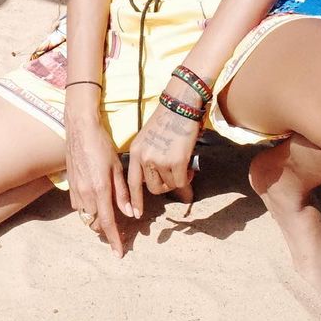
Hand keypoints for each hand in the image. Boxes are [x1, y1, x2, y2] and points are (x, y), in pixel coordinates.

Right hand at [65, 111, 132, 257]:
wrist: (80, 128)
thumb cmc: (102, 145)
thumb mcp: (117, 167)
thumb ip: (122, 193)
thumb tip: (130, 213)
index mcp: (100, 189)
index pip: (108, 222)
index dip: (114, 240)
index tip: (120, 254)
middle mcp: (85, 192)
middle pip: (95, 223)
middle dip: (106, 230)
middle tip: (118, 230)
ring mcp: (75, 189)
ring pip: (86, 215)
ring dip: (96, 219)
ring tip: (107, 215)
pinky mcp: (69, 183)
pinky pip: (78, 205)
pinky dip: (87, 208)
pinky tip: (94, 200)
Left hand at [125, 103, 200, 218]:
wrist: (179, 106)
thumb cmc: (166, 121)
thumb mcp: (148, 139)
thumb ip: (147, 158)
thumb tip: (156, 180)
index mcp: (135, 152)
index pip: (131, 182)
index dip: (134, 200)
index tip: (135, 214)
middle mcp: (144, 157)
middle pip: (153, 189)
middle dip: (165, 186)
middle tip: (174, 175)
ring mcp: (159, 160)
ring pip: (169, 185)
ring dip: (177, 180)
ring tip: (181, 164)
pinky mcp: (175, 162)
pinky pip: (181, 181)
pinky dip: (187, 177)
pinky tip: (189, 165)